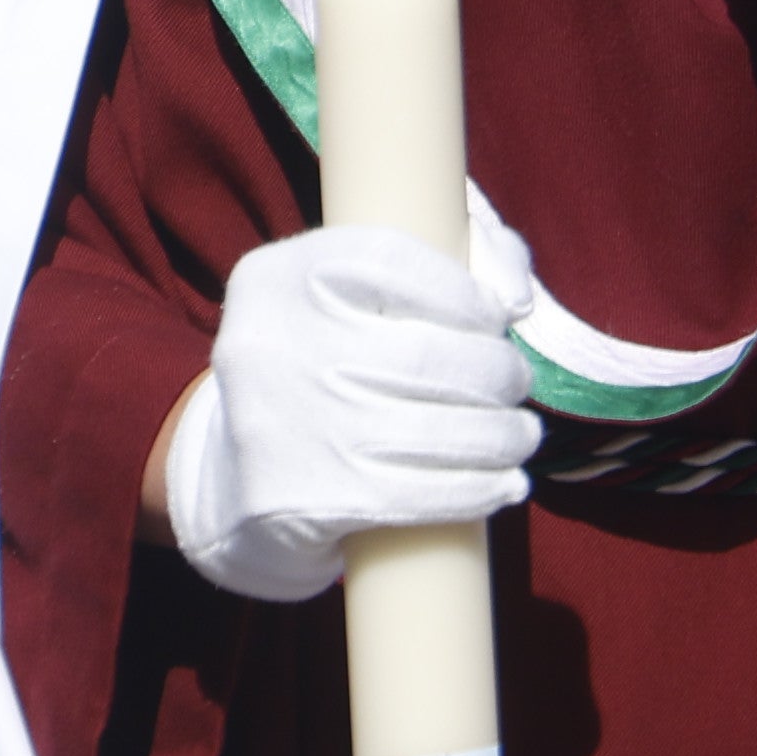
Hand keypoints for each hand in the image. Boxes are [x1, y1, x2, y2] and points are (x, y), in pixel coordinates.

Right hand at [151, 217, 541, 604]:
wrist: (235, 477)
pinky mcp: (301, 500)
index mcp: (274, 278)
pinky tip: (506, 483)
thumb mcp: (351, 296)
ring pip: (430, 428)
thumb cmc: (320, 366)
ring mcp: (283, 428)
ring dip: (500, 435)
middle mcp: (270, 346)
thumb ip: (449, 254)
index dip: (464, 292)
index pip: (391, 262)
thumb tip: (516, 296)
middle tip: (515, 381)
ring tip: (521, 434)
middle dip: (495, 372)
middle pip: (423, 354)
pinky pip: (415, 495)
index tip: (497, 318)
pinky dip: (478, 489)